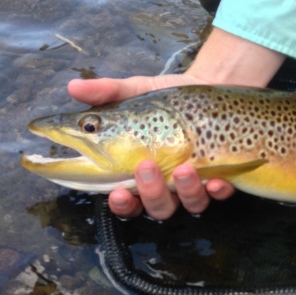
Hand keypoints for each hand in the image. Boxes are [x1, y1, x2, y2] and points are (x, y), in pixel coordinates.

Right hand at [69, 28, 284, 218]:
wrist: (211, 87)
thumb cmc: (167, 99)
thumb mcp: (136, 92)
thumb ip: (107, 93)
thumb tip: (73, 86)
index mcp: (139, 172)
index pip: (126, 198)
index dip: (121, 203)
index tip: (117, 193)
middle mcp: (168, 185)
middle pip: (157, 207)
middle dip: (151, 193)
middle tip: (147, 167)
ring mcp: (196, 184)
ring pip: (189, 205)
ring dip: (186, 191)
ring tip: (185, 168)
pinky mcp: (222, 177)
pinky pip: (221, 195)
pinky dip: (218, 190)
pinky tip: (217, 180)